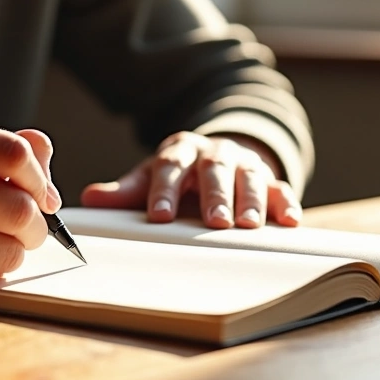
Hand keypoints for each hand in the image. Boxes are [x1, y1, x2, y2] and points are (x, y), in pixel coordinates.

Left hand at [80, 132, 301, 228]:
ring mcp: (245, 165)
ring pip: (250, 179)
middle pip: (215, 172)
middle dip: (216, 196)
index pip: (170, 168)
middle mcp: (215, 154)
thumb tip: (89, 199)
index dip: (165, 191)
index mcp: (181, 152)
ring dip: (251, 202)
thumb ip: (126, 192)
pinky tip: (290, 221)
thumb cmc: (181, 175)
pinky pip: (282, 189)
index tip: (159, 216)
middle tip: (214, 221)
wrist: (221, 157)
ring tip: (248, 227)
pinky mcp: (271, 179)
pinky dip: (286, 204)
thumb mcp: (152, 177)